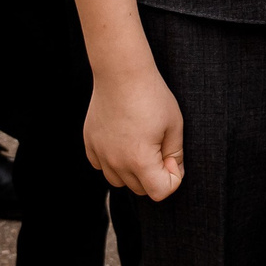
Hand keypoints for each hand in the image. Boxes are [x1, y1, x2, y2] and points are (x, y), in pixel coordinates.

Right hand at [83, 62, 185, 200]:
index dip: (173, 178)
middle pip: (140, 189)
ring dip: (133, 172)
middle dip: (154, 175)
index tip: (172, 157)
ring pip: (119, 181)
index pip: (160, 192)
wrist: (121, 73)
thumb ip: (176, 154)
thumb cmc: (151, 95)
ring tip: (141, 145)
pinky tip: (123, 141)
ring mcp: (100, 154)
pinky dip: (113, 161)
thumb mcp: (175, 125)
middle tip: (159, 147)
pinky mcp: (90, 144)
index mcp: (140, 160)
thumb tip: (173, 171)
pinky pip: (102, 166)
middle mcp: (116, 162)